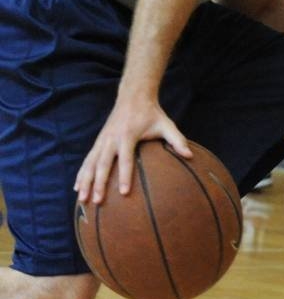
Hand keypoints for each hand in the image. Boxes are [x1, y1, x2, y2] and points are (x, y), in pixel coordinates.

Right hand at [75, 96, 190, 204]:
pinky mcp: (98, 142)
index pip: (126, 159)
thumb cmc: (152, 114)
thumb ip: (177, 140)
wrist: (133, 97)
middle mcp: (111, 139)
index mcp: (128, 136)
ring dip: (86, 182)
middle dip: (99, 184)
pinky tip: (78, 188)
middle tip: (98, 201)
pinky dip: (82, 174)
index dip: (125, 176)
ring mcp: (102, 140)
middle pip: (102, 164)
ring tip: (83, 199)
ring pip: (90, 164)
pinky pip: (87, 160)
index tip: (124, 193)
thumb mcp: (167, 124)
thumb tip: (190, 155)